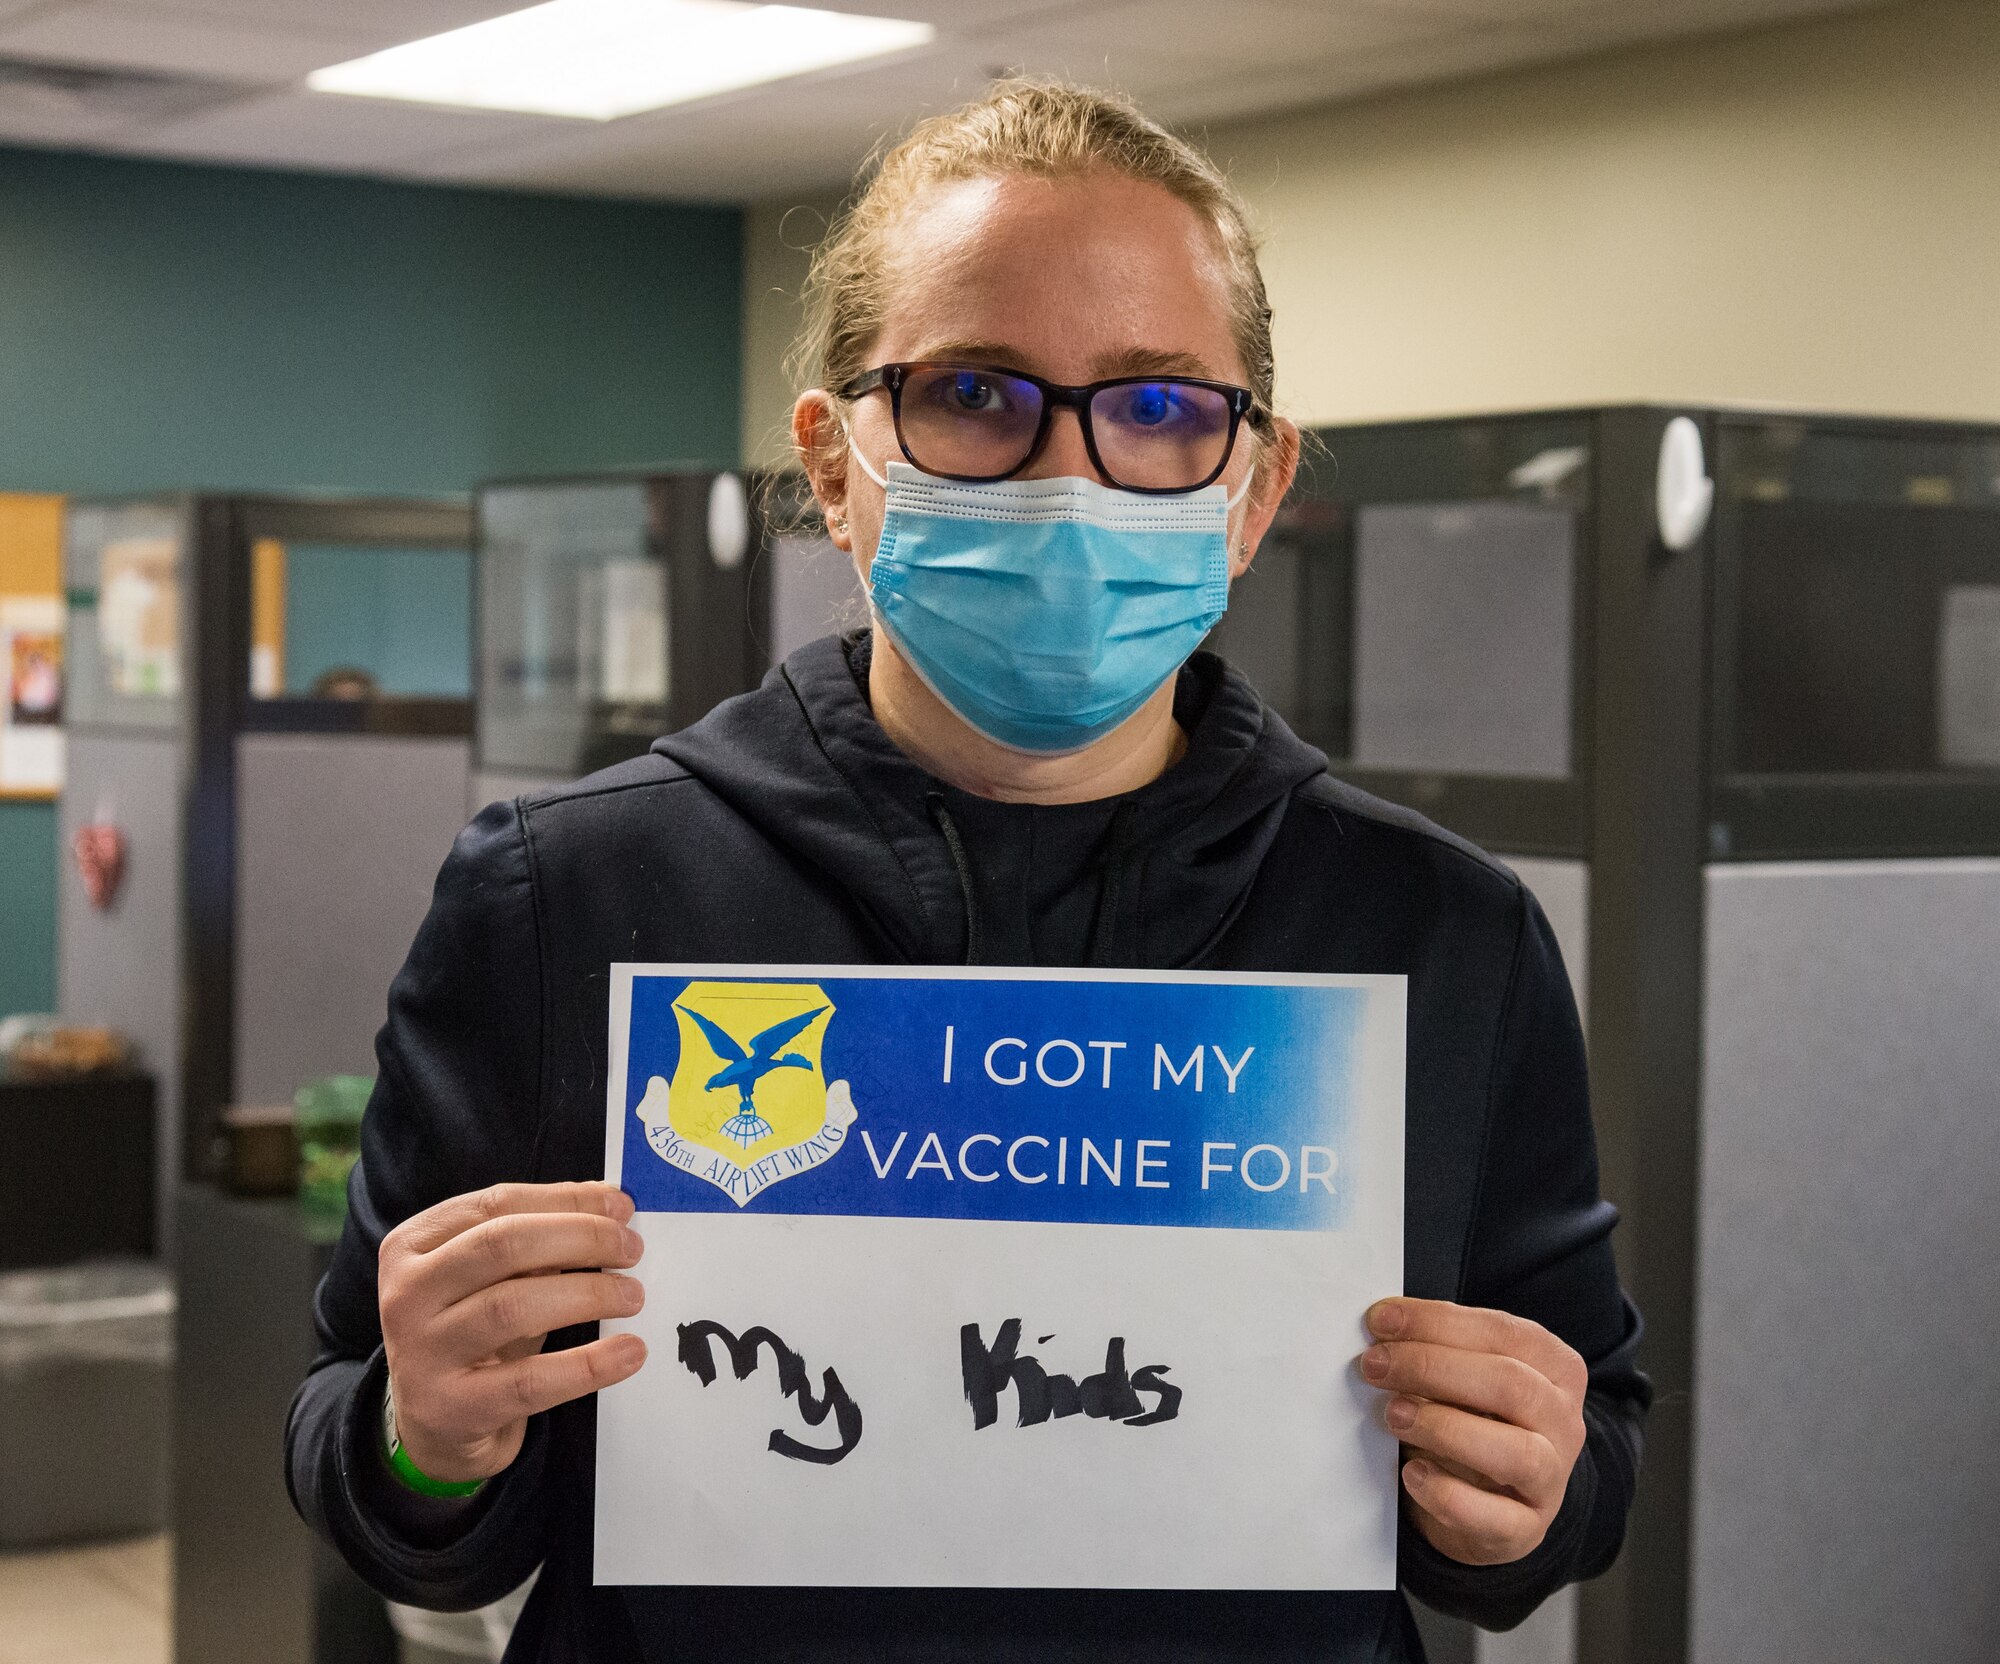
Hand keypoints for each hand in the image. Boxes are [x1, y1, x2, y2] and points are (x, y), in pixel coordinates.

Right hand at [378, 1181, 647, 1484]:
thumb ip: (537, 1238)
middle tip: (631, 1249)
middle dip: (580, 1238)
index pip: (497, 1204)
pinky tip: (629, 1352)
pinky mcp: (450, 1408)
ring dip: (588, 1294)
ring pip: (513, 1307)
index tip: (621, 1206)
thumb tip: (611, 1204)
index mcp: (412, 1245)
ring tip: (632, 1296)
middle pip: (503, 1246)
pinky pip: (531, 1381)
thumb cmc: (473, 1332)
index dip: (566, 1199)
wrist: (434, 1425)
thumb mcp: (490, 1278)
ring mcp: (421, 1353)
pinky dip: (588, 1364)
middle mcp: (406, 1294)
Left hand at [1360, 1297, 1587, 1565]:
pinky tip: (1412, 1474)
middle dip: (1432, 1367)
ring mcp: (1552, 1479)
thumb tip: (1381, 1329)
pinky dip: (1448, 1495)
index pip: (1504, 1333)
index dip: (1438, 1323)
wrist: (1492, 1501)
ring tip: (1393, 1415)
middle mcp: (1563, 1422)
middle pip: (1510, 1384)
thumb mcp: (1464, 1376)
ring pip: (1517, 1452)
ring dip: (1446, 1428)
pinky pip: (1496, 1518)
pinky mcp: (1526, 1529)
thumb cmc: (1473, 1420)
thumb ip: (1436, 1349)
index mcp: (1555, 1368)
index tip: (1380, 1320)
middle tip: (1374, 1365)